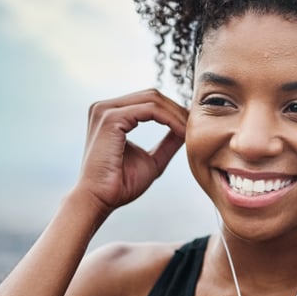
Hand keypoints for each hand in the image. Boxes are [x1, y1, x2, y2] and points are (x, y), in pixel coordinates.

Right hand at [75, 89, 187, 215]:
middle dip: (178, 110)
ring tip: (190, 132)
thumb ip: (168, 143)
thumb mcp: (152, 159)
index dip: (174, 111)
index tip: (193, 127)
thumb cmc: (121, 184)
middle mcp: (105, 108)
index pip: (150, 101)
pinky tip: (182, 133)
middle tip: (196, 127)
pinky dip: (170, 120)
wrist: (100, 200)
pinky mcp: (110, 118)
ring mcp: (105, 110)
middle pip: (153, 96)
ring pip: (153, 100)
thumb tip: (187, 130)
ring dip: (177, 114)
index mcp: (112, 114)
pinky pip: (150, 110)